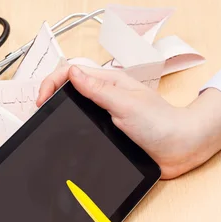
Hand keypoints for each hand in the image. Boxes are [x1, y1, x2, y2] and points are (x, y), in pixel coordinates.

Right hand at [37, 63, 220, 178]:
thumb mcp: (126, 103)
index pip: (71, 73)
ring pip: (77, 111)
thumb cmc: (162, 123)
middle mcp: (107, 98)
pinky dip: (74, 132)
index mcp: (109, 83)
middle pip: (70, 90)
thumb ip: (98, 89)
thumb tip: (72, 73)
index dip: (52, 83)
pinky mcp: (111, 135)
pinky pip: (86, 131)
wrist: (181, 148)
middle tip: (40, 111)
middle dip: (52, 96)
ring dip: (62, 114)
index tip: (42, 100)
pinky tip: (69, 139)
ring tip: (49, 123)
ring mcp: (108, 116)